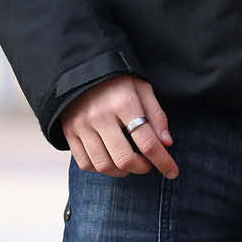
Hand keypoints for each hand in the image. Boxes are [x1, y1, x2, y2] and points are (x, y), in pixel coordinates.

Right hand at [59, 74, 177, 178]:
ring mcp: (82, 126)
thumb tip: (166, 144)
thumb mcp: (143, 89)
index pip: (147, 142)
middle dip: (142, 168)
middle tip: (148, 164)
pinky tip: (110, 160)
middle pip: (124, 159)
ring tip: (130, 163)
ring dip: (122, 171)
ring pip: (104, 165)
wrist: (81, 70)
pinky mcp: (69, 132)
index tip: (172, 172)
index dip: (163, 161)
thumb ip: (156, 116)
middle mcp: (100, 116)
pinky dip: (101, 169)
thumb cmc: (118, 81)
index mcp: (123, 103)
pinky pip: (85, 164)